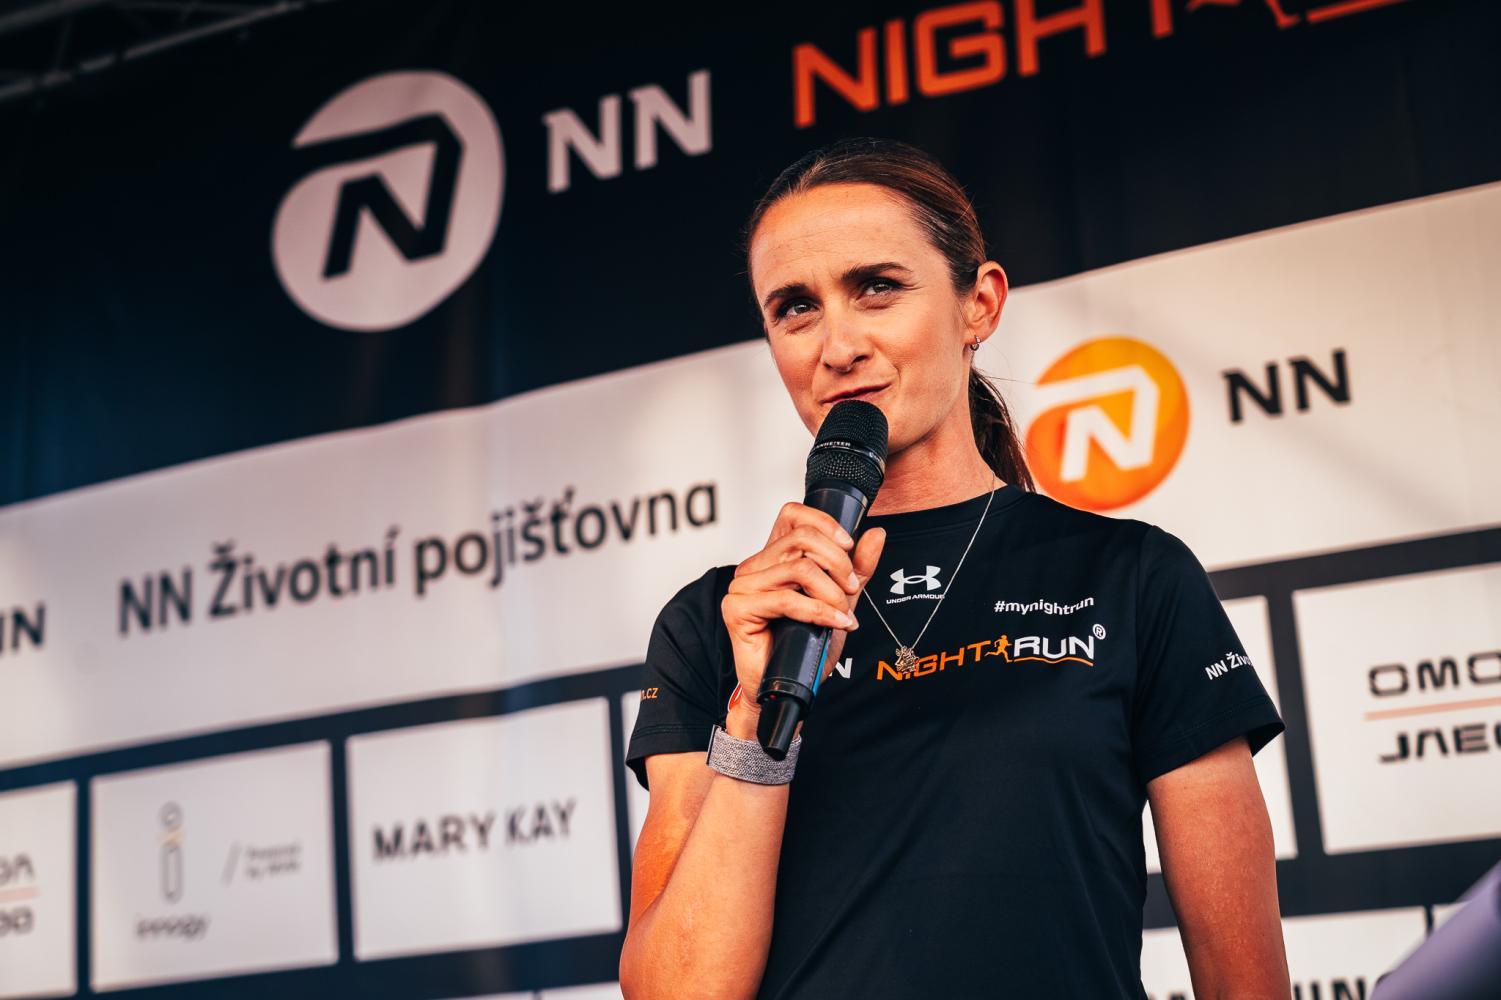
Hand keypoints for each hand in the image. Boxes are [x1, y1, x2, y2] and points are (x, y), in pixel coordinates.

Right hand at [720, 502, 885, 739]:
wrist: (786, 688)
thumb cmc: (805, 647)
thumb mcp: (840, 601)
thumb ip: (856, 569)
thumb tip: (876, 534)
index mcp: (774, 558)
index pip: (793, 515)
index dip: (824, 523)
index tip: (849, 545)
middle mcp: (755, 566)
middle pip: (802, 538)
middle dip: (838, 563)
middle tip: (850, 590)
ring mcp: (742, 586)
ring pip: (799, 567)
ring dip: (831, 592)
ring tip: (842, 613)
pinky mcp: (737, 608)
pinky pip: (787, 598)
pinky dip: (819, 610)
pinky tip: (834, 622)